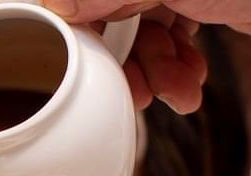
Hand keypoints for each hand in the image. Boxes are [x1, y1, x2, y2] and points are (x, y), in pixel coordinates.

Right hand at [49, 1, 250, 111]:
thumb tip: (55, 7)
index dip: (79, 32)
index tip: (87, 67)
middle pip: (105, 18)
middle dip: (122, 62)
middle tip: (136, 91)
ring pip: (136, 37)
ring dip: (153, 73)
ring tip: (179, 89)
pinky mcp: (196, 6)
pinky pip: (166, 44)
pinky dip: (174, 69)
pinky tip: (190, 78)